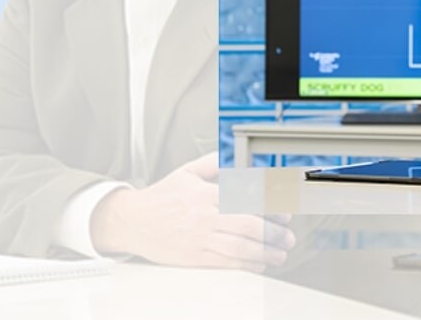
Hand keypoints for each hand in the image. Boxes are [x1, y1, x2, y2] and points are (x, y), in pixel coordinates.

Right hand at [89, 153, 295, 270]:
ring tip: (280, 255)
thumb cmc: (161, 197)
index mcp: (206, 194)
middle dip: (273, 234)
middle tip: (288, 238)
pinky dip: (247, 265)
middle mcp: (205, 217)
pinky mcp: (194, 257)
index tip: (285, 213)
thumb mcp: (186, 172)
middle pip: (248, 226)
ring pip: (239, 248)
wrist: (132, 221)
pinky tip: (259, 264)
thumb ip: (214, 162)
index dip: (270, 207)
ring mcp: (199, 238)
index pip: (246, 200)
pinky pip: (226, 263)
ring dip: (265, 253)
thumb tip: (236, 154)